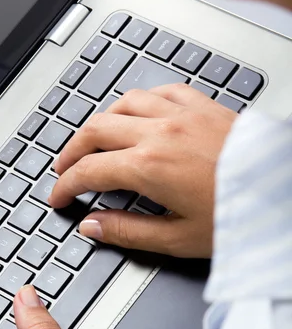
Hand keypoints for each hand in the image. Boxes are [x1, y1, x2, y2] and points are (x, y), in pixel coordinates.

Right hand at [50, 84, 236, 257]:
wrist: (284, 193)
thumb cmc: (240, 215)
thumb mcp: (179, 238)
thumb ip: (127, 232)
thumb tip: (94, 227)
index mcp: (149, 167)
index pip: (89, 171)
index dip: (66, 185)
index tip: (59, 196)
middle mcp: (160, 133)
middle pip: (95, 130)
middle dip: (71, 151)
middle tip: (64, 169)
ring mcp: (181, 114)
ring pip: (122, 104)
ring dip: (100, 122)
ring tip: (93, 140)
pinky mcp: (202, 106)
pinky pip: (160, 90)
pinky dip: (140, 101)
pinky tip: (138, 112)